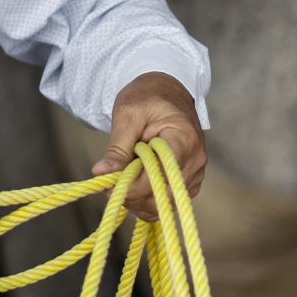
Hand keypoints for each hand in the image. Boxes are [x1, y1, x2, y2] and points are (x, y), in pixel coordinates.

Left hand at [93, 71, 205, 221]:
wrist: (166, 92)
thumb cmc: (147, 97)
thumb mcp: (127, 115)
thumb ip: (117, 147)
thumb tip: (101, 173)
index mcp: (184, 140)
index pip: (161, 176)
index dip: (133, 185)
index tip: (108, 182)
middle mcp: (195, 161)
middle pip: (164, 195)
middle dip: (132, 195)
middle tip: (108, 184)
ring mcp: (194, 173)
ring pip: (165, 205)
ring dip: (138, 201)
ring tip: (118, 183)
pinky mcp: (188, 181)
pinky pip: (167, 202)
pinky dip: (146, 201)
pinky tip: (130, 188)